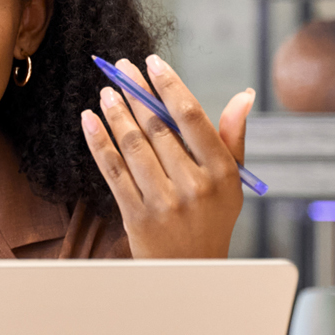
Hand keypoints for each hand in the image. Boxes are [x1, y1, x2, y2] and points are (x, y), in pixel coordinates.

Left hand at [80, 54, 253, 257]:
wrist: (192, 271)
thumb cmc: (211, 218)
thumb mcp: (232, 181)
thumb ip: (232, 137)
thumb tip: (244, 95)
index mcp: (221, 172)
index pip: (192, 117)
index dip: (169, 85)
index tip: (153, 62)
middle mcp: (194, 185)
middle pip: (158, 127)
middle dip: (136, 93)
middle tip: (120, 70)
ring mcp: (164, 201)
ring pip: (133, 145)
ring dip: (115, 113)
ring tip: (106, 92)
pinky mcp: (137, 215)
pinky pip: (113, 171)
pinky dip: (99, 143)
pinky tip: (90, 121)